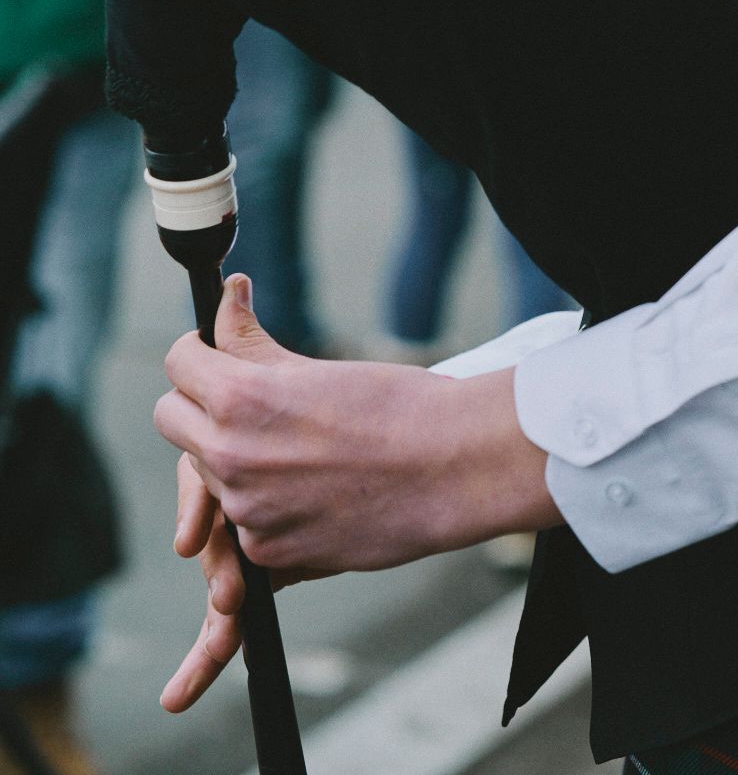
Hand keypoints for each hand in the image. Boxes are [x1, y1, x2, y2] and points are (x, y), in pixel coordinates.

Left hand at [155, 275, 559, 710]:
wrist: (451, 470)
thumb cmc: (395, 406)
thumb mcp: (315, 366)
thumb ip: (252, 341)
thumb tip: (228, 294)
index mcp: (240, 398)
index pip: (178, 364)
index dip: (197, 352)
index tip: (215, 353)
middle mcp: (230, 456)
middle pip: (173, 420)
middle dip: (200, 406)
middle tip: (244, 401)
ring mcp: (246, 512)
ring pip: (206, 474)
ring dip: (232, 459)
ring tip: (294, 449)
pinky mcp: (268, 556)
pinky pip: (238, 525)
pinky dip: (262, 510)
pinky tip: (309, 492)